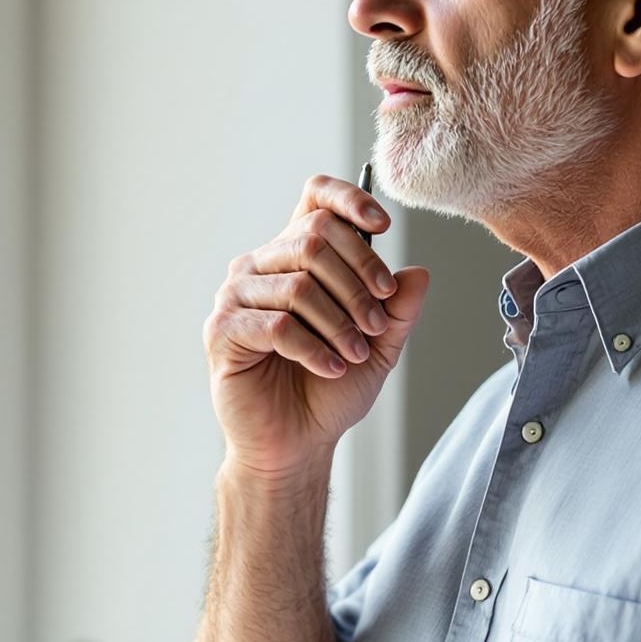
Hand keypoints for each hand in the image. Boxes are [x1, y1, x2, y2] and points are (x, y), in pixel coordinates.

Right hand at [205, 175, 430, 479]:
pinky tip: (331, 368)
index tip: (383, 226)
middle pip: (314, 239)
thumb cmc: (329, 390)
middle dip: (358, 283)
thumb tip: (418, 273)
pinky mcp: (222, 332)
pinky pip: (277, 325)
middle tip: (378, 325)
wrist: (297, 443)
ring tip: (356, 354)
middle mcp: (260, 266)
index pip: (314, 199)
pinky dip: (314, 348)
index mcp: (294, 257)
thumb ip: (398, 309)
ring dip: (339, 322)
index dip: (349, 199)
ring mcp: (236, 297)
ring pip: (298, 284)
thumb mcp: (378, 345)